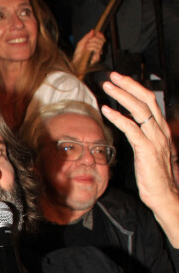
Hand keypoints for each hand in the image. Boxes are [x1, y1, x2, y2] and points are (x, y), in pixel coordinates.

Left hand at [72, 29, 105, 67]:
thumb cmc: (78, 54)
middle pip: (102, 41)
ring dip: (92, 43)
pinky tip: (88, 48)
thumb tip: (93, 30)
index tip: (97, 32)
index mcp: (94, 45)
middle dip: (95, 38)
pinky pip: (98, 50)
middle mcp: (97, 49)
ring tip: (87, 46)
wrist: (75, 62)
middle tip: (89, 41)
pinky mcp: (97, 58)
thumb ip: (87, 37)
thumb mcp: (81, 43)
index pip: (102, 39)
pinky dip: (92, 47)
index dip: (101, 35)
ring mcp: (98, 54)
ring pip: (100, 45)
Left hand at [101, 72, 178, 245]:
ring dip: (122, 96)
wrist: (164, 195)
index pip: (150, 101)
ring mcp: (155, 140)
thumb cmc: (154, 174)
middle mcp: (160, 131)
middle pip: (146, 100)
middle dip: (129, 85)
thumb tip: (130, 123)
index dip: (135, 88)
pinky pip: (132, 129)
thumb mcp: (149, 149)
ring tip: (107, 87)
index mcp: (161, 129)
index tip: (120, 79)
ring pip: (140, 110)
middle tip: (112, 76)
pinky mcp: (147, 150)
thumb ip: (142, 134)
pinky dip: (118, 117)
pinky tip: (107, 110)